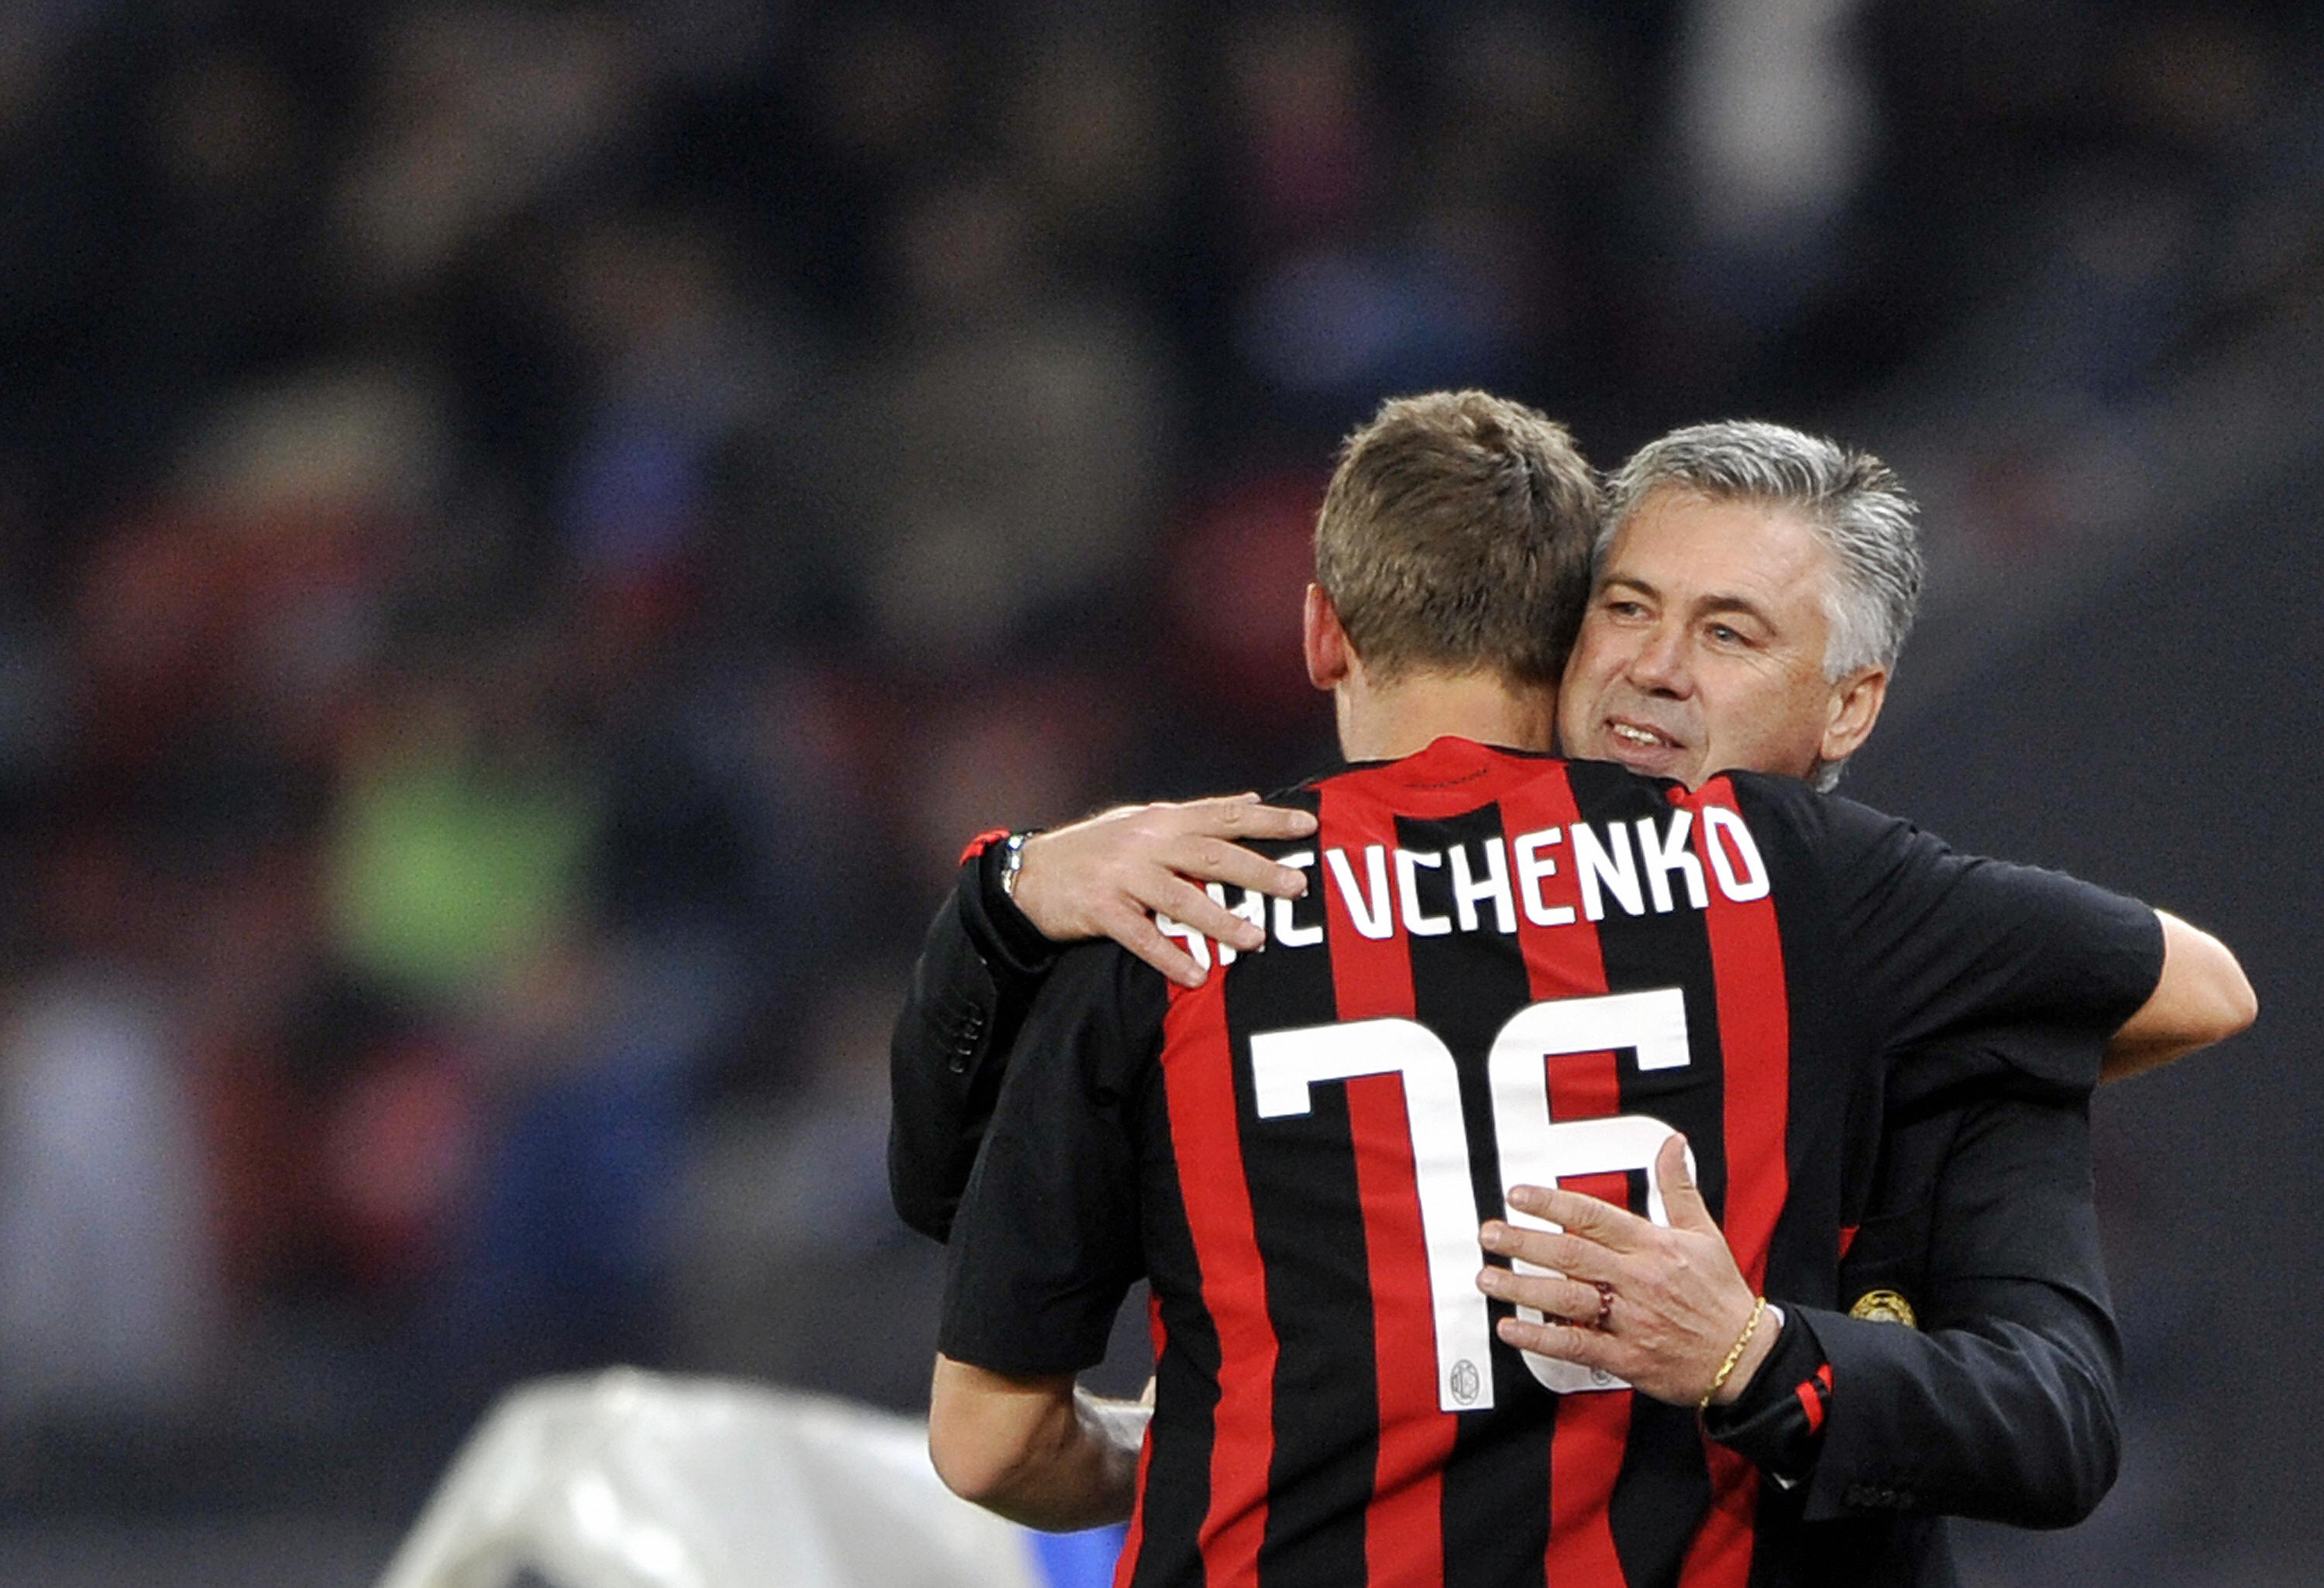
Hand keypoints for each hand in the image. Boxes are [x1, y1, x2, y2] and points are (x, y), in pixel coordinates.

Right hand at [1014, 794, 1317, 986]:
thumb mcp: (1142, 820)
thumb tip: (1251, 801)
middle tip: (1296, 886)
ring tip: (1255, 940)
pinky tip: (1195, 976)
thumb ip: (1195, 815)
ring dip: (1221, 920)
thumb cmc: (1093, 850)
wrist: (1028, 875)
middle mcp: (1145, 841)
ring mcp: (1122, 875)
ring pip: (1181, 897)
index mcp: (1161, 819)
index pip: (1223, 814)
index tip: (1306, 825)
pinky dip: (1169, 957)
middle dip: (1257, 870)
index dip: (1266, 819)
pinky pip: (1141, 936)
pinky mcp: (1100, 909)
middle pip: (1211, 853)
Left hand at [1475, 1135, 1776, 1407]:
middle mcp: (1638, 1280)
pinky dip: (1541, 1338)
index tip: (1517, 1196)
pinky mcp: (1627, 1358)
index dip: (1551, 1205)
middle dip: (1524, 1242)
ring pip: (1568, 1299)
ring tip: (1489, 1277)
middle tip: (1490, 1233)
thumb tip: (1672, 1143)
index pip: (1593, 1217)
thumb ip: (1678, 1187)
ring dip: (1523, 1287)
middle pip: (1572, 1255)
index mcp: (1653, 1246)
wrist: (1745, 1356)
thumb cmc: (1721, 1294)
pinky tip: (1511, 1329)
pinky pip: (1577, 1345)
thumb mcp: (1704, 1233)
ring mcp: (1631, 1320)